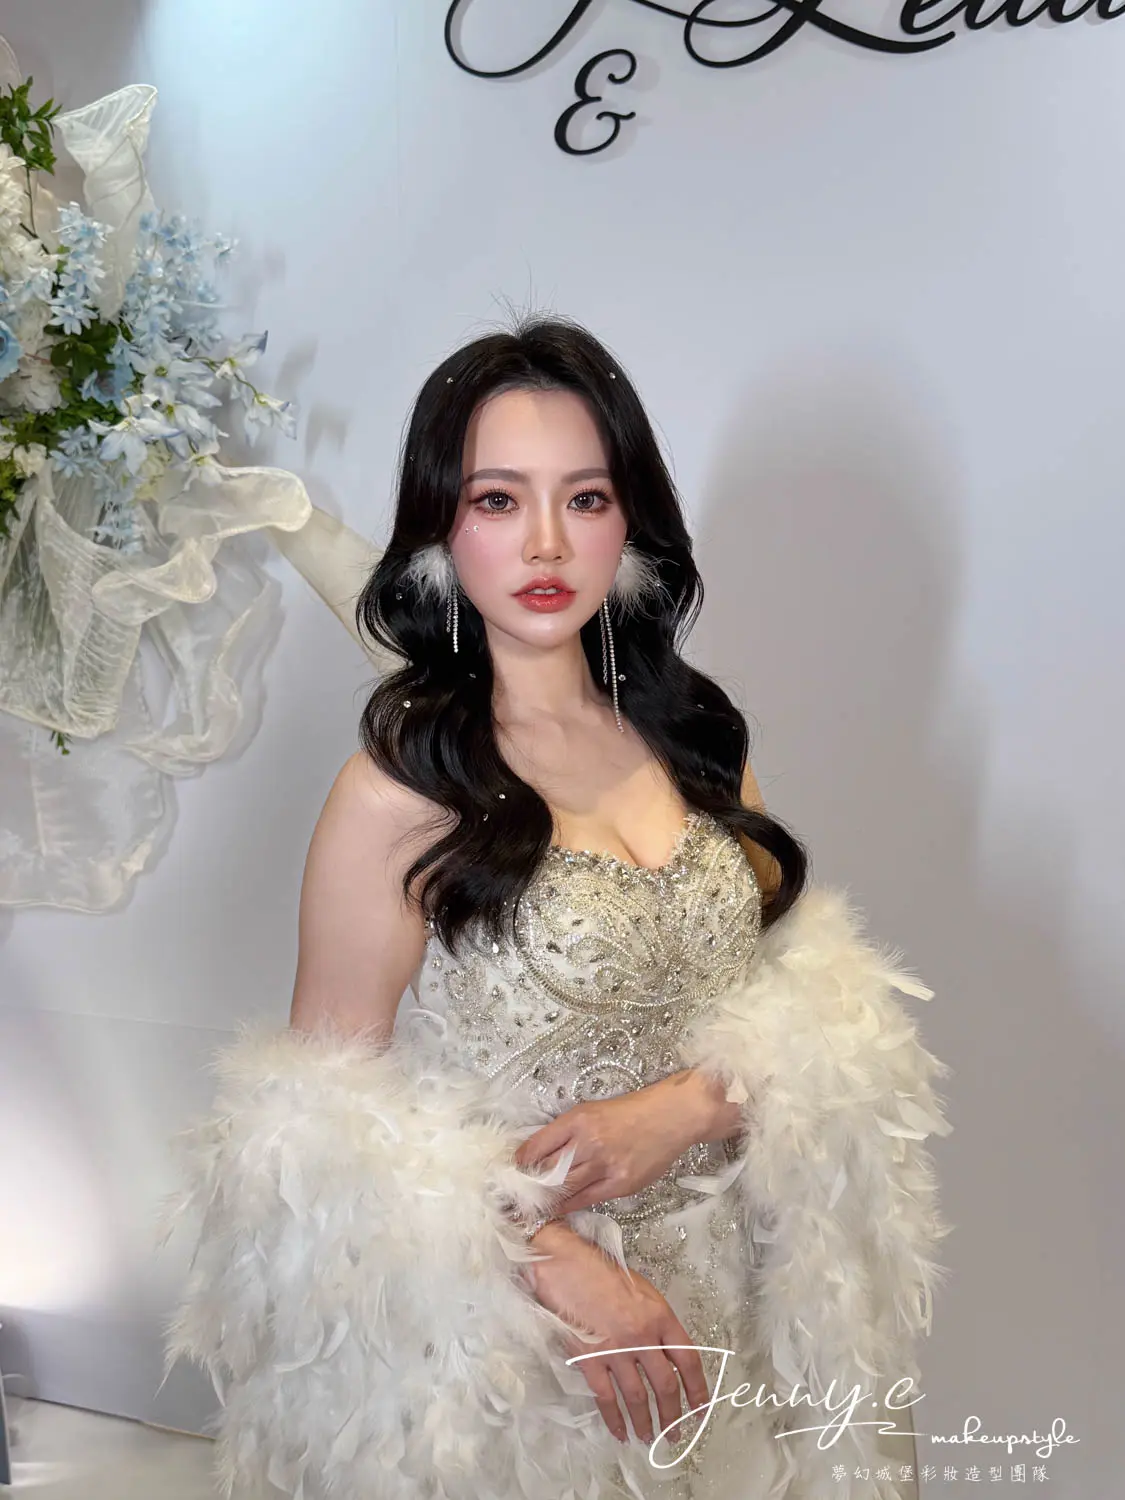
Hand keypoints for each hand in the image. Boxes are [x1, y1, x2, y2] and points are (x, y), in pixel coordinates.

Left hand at [514, 1068, 743, 1213]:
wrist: (671, 1116)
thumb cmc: (631, 1112)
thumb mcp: (592, 1111)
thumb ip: (566, 1132)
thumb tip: (539, 1154)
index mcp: (577, 1120)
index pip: (535, 1147)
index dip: (518, 1164)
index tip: (509, 1173)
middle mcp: (588, 1143)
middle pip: (546, 1172)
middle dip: (527, 1187)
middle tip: (511, 1198)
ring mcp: (605, 1165)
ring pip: (564, 1190)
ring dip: (545, 1200)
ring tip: (529, 1208)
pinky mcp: (620, 1184)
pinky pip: (586, 1200)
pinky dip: (569, 1206)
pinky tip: (557, 1209)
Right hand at [522, 1220, 709, 1446]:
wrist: (565, 1264)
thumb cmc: (603, 1273)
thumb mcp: (642, 1291)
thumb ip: (656, 1323)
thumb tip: (666, 1355)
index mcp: (660, 1316)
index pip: (688, 1359)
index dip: (698, 1388)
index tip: (701, 1408)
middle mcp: (642, 1336)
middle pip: (666, 1385)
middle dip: (673, 1414)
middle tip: (675, 1434)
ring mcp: (615, 1349)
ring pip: (638, 1397)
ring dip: (646, 1422)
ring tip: (649, 1438)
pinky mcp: (589, 1358)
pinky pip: (606, 1398)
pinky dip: (614, 1419)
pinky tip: (620, 1432)